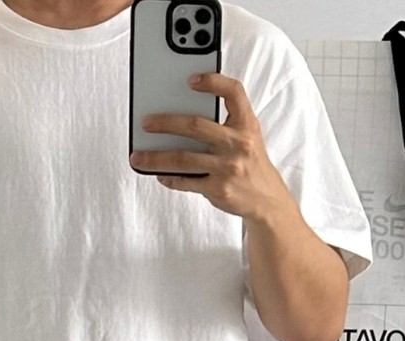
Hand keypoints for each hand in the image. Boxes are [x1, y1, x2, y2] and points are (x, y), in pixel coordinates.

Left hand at [129, 72, 290, 223]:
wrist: (267, 199)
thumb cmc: (250, 160)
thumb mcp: (248, 134)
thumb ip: (225, 119)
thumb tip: (181, 111)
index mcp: (247, 123)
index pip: (234, 92)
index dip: (213, 81)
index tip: (191, 79)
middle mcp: (239, 143)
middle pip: (195, 126)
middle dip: (166, 123)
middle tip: (146, 122)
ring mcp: (228, 168)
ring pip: (184, 158)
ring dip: (156, 157)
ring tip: (137, 156)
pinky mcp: (218, 189)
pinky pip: (186, 182)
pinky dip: (169, 178)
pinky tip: (158, 174)